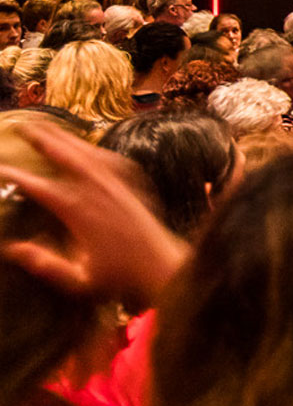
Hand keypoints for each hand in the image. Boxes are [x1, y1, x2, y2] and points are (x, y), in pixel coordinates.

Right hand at [0, 121, 188, 309]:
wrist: (164, 270)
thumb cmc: (120, 279)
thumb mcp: (79, 280)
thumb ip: (46, 264)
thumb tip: (12, 249)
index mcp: (82, 214)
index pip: (42, 188)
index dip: (18, 177)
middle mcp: (101, 194)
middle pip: (68, 158)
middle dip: (44, 139)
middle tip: (23, 126)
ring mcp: (119, 188)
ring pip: (90, 154)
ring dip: (68, 137)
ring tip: (48, 125)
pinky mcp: (134, 189)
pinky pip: (114, 161)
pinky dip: (98, 149)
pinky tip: (88, 146)